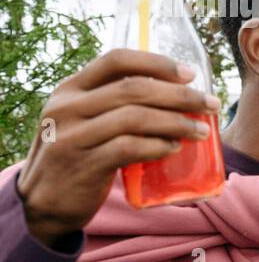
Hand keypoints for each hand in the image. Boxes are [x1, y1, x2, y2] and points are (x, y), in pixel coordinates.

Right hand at [15, 49, 219, 247]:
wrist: (44, 200)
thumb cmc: (78, 154)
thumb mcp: (84, 120)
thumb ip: (113, 104)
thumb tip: (176, 93)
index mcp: (70, 89)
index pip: (116, 61)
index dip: (157, 63)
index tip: (190, 74)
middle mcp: (67, 107)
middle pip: (133, 89)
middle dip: (180, 95)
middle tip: (211, 104)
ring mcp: (72, 136)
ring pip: (135, 118)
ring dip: (176, 122)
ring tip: (201, 130)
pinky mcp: (83, 165)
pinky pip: (128, 148)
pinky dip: (157, 146)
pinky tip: (175, 148)